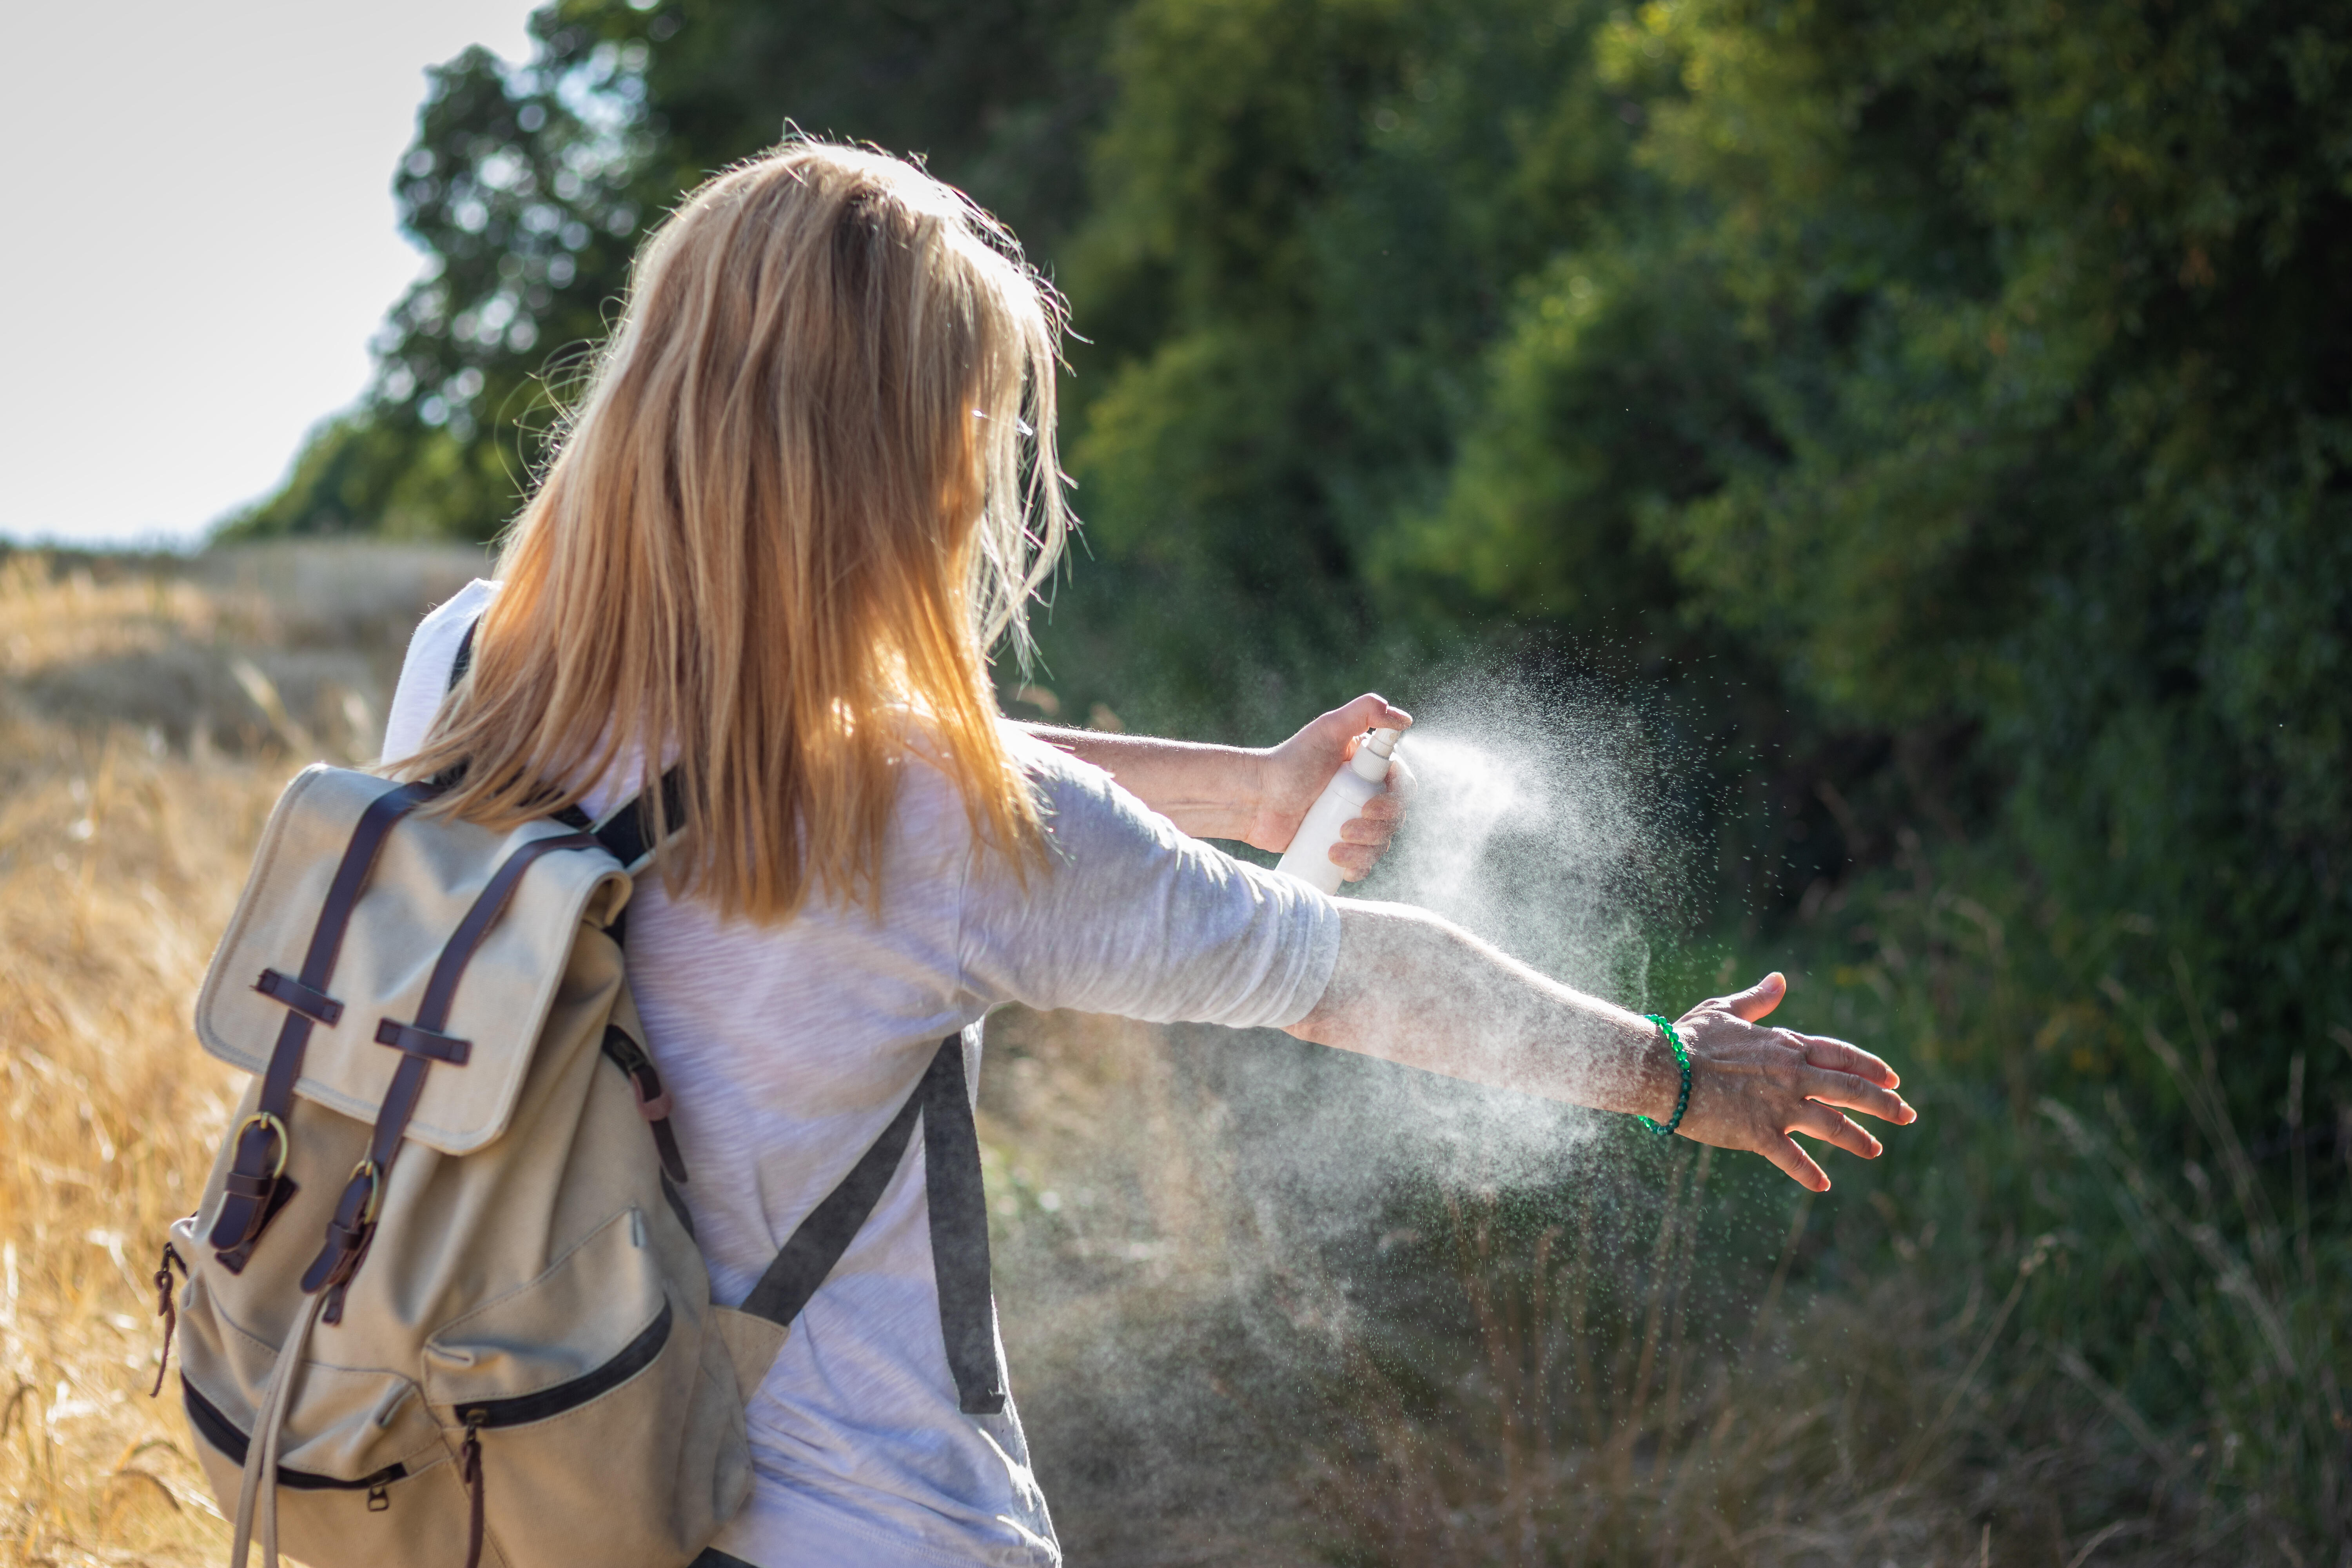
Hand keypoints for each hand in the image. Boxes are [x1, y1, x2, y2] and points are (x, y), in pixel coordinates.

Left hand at [1246, 694, 1413, 879]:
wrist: (1256, 799)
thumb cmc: (1290, 761)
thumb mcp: (1328, 729)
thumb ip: (1366, 711)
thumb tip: (1405, 719)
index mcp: (1370, 770)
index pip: (1402, 788)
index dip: (1394, 802)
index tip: (1369, 807)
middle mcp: (1366, 795)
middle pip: (1394, 820)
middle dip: (1375, 830)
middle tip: (1344, 828)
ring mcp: (1353, 823)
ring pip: (1380, 845)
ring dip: (1365, 852)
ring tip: (1333, 848)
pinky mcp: (1338, 847)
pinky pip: (1362, 864)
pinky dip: (1358, 868)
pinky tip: (1342, 868)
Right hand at [1664, 973, 1915, 1189]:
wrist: (1662, 1068)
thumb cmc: (1690, 1039)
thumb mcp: (1726, 1011)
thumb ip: (1758, 999)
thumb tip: (1780, 979)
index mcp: (1786, 1046)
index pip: (1841, 1055)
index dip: (1871, 1067)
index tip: (1893, 1078)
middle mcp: (1792, 1075)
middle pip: (1851, 1090)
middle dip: (1884, 1104)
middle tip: (1908, 1115)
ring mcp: (1779, 1106)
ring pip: (1832, 1125)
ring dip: (1858, 1139)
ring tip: (1876, 1150)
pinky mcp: (1759, 1133)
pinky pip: (1792, 1158)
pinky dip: (1809, 1173)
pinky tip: (1822, 1185)